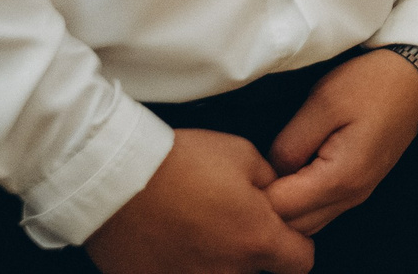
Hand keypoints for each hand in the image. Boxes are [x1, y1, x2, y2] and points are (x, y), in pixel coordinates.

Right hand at [84, 128, 313, 273]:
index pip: (301, 262)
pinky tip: (173, 244)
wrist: (116, 178)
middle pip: (258, 273)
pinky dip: (182, 266)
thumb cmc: (181, 163)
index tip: (281, 230)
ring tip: (199, 232)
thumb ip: (271, 184)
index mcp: (256, 240)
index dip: (296, 244)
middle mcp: (227, 273)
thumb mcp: (244, 155)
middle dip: (254, 252)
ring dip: (218, 262)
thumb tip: (277, 198)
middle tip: (231, 225)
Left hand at [260, 50, 417, 232]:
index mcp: (341, 177)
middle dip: (266, 209)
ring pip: (307, 223)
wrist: (414, 78)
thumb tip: (270, 171)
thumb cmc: (373, 84)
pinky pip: (321, 210)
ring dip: (284, 209)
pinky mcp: (358, 186)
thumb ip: (290, 144)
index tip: (240, 172)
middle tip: (247, 177)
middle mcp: (351, 195)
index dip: (254, 194)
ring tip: (266, 177)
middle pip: (293, 226)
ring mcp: (357, 194)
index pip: (281, 209)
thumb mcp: (322, 102)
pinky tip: (289, 178)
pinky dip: (301, 203)